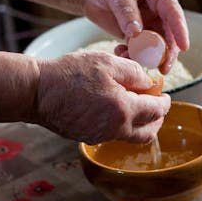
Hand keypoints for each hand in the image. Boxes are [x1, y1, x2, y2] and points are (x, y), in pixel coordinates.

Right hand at [35, 51, 170, 144]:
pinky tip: (114, 109)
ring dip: (139, 124)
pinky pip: (113, 135)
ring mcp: (101, 136)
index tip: (165, 95)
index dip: (164, 102)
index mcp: (124, 109)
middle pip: (148, 132)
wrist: (37, 91)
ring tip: (135, 105)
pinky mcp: (88, 137)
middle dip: (157, 119)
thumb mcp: (107, 63)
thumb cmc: (69, 74)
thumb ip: (134, 73)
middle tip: (156, 105)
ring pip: (131, 136)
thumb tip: (149, 83)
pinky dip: (121, 125)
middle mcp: (115, 128)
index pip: (156, 111)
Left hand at [82, 0, 189, 74]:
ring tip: (134, 63)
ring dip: (147, 57)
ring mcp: (146, 24)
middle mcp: (155, 11)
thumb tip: (137, 33)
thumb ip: (126, 12)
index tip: (184, 46)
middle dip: (167, 52)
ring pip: (154, 46)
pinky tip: (121, 54)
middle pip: (168, 34)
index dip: (180, 29)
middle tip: (164, 68)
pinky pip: (138, 49)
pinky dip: (131, 55)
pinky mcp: (134, 35)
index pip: (172, 11)